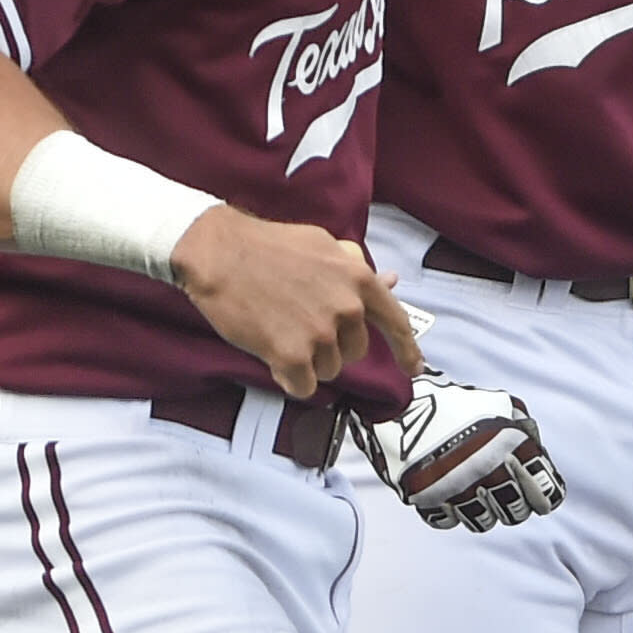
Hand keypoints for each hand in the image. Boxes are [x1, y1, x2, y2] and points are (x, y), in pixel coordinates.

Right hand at [170, 209, 420, 396]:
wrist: (218, 252)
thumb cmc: (267, 246)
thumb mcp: (322, 246)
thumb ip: (355, 268)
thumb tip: (390, 281)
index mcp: (359, 279)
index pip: (396, 322)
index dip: (406, 350)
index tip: (413, 368)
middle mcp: (347, 308)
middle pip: (354, 352)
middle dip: (331, 345)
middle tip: (299, 322)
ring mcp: (320, 334)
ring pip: (327, 370)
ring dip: (306, 360)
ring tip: (280, 328)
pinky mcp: (291, 356)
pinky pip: (303, 387)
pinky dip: (288, 377)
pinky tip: (271, 352)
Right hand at [360, 374, 564, 530]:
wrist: (399, 400)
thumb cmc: (453, 402)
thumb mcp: (497, 404)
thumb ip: (523, 429)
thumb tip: (537, 457)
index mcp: (510, 444)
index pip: (545, 491)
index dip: (545, 496)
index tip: (540, 498)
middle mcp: (486, 467)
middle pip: (515, 511)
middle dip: (514, 505)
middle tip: (506, 495)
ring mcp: (454, 485)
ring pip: (483, 521)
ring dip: (482, 509)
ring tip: (475, 492)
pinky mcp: (424, 497)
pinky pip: (447, 520)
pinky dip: (449, 510)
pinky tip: (449, 493)